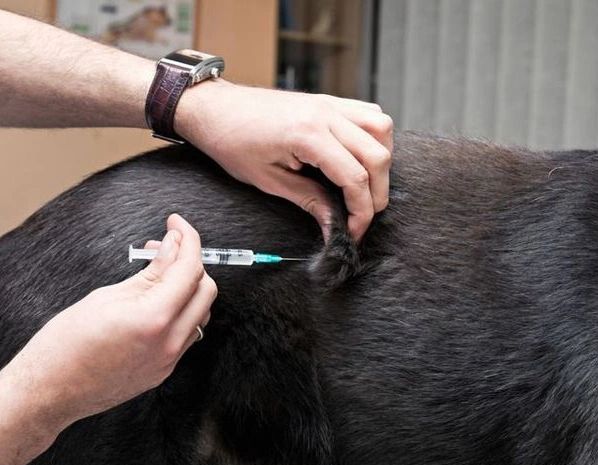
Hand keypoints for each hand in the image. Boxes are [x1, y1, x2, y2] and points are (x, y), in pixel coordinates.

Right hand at [0, 214, 215, 425]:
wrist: (48, 393)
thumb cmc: (64, 344)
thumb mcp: (106, 296)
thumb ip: (149, 272)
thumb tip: (173, 248)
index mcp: (154, 319)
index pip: (189, 269)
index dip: (187, 239)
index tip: (176, 224)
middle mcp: (169, 342)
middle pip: (205, 290)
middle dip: (190, 262)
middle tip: (162, 246)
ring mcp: (168, 361)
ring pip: (200, 312)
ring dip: (187, 287)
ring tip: (156, 271)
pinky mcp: (162, 371)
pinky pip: (186, 333)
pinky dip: (180, 310)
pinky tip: (156, 299)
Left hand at [175, 80, 393, 240]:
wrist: (215, 109)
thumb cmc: (232, 142)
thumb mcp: (268, 180)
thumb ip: (308, 201)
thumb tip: (333, 226)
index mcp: (308, 135)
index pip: (355, 177)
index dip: (361, 211)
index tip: (354, 231)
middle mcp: (326, 114)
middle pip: (378, 155)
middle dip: (376, 193)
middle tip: (360, 215)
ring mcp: (329, 103)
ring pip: (382, 129)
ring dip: (380, 161)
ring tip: (364, 185)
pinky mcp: (328, 100)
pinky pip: (369, 114)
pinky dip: (373, 137)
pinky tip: (359, 156)